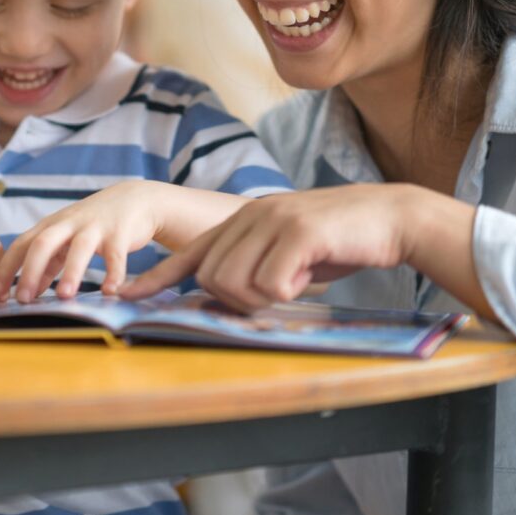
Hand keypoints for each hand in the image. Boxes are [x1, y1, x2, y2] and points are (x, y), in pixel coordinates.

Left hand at [0, 181, 166, 302]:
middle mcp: (70, 224)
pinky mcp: (121, 233)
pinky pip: (116, 255)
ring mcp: (96, 227)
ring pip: (79, 248)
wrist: (135, 198)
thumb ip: (50, 262)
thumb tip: (32, 290)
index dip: (6, 268)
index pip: (21, 244)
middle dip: (29, 271)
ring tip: (65, 296)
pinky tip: (110, 292)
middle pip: (43, 243)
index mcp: (52, 226)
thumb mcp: (67, 237)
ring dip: (71, 272)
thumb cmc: (94, 223)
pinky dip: (113, 273)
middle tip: (21, 300)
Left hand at [120, 184, 413, 310]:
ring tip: (295, 281)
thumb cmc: (339, 241)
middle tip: (278, 292)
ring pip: (234, 282)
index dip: (157, 277)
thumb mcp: (287, 250)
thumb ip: (254, 263)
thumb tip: (225, 292)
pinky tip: (310, 275)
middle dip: (236, 300)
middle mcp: (250, 214)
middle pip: (210, 277)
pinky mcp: (296, 231)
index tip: (126, 295)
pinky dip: (288, 292)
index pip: (190, 252)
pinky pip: (270, 284)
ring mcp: (271, 219)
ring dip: (262, 297)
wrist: (389, 217)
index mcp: (244, 219)